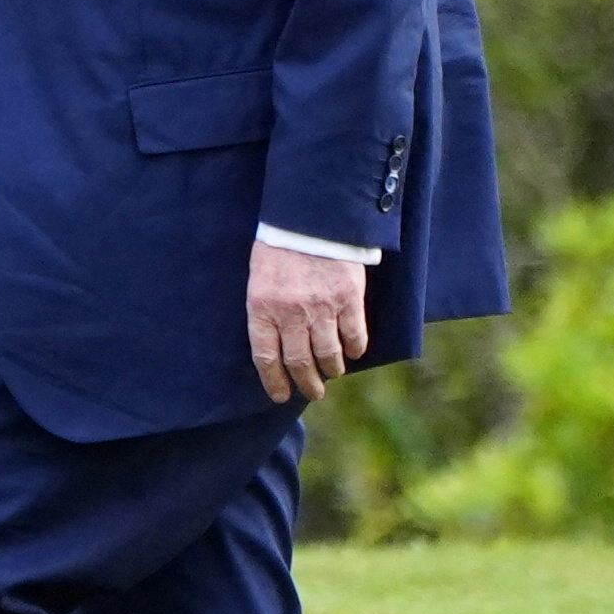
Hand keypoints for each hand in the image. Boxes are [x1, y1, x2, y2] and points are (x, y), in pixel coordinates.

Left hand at [246, 243, 369, 403]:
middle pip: (300, 363)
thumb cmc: (279, 248)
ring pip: (328, 355)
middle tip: (313, 392)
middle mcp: (291, 314)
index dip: (274, 381)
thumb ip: (266, 311)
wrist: (310, 218)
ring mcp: (321, 308)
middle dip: (306, 383)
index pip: (266, 358)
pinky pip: (354, 336)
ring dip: (331, 370)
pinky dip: (354, 349)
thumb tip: (276, 346)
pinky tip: (353, 352)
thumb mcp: (259, 280)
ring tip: (332, 373)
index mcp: (262, 308)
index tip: (280, 395)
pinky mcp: (348, 299)